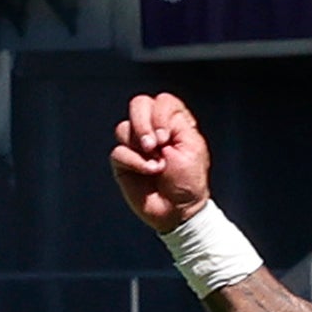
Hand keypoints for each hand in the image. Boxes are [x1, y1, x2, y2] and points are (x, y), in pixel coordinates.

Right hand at [110, 93, 211, 235]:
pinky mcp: (124, 161)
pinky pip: (119, 151)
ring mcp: (136, 144)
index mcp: (173, 123)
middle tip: (156, 145)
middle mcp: (153, 129)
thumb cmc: (189, 181)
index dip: (161, 114)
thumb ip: (175, 123)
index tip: (167, 137)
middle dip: (144, 123)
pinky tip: (148, 172)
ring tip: (156, 164)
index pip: (162, 101)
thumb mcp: (192, 146)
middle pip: (138, 104)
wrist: (178, 210)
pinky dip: (134, 161)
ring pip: (124, 127)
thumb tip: (151, 123)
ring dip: (140, 144)